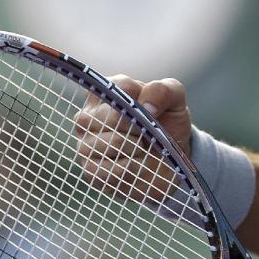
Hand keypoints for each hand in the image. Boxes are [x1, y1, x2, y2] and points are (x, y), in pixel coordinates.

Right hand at [74, 76, 192, 199]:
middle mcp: (88, 115)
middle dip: (140, 129)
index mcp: (107, 91)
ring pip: (112, 144)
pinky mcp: (89, 170)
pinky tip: (136, 166)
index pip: (121, 88)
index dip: (143, 102)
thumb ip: (163, 91)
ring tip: (142, 150)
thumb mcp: (174, 100)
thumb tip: (146, 106)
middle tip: (147, 134)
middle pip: (114, 117)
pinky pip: (109, 170)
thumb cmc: (166, 123)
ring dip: (137, 150)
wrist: (168, 159)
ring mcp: (84, 143)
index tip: (154, 112)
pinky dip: (131, 170)